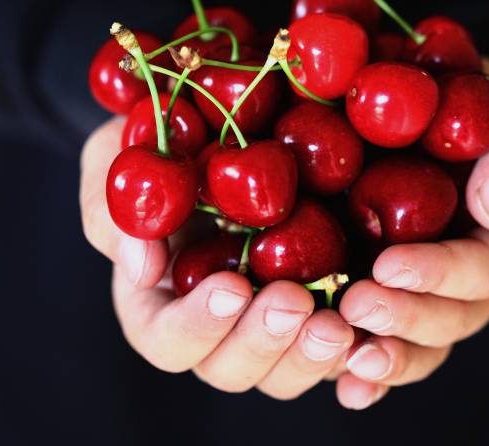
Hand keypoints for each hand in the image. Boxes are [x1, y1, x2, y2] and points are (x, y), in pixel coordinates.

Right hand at [80, 117, 355, 399]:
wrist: (221, 119)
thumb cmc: (157, 140)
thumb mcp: (115, 157)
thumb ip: (111, 209)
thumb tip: (143, 268)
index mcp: (158, 301)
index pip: (168, 341)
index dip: (197, 327)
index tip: (230, 287)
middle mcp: (217, 324)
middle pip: (231, 368)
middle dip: (263, 342)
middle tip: (295, 301)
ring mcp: (271, 319)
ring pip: (287, 369)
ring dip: (312, 354)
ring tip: (340, 320)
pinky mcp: (321, 303)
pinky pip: (341, 348)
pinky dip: (360, 349)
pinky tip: (377, 329)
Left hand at [333, 59, 488, 408]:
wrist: (431, 109)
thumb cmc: (476, 100)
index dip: (443, 274)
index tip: (390, 265)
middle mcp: (480, 284)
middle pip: (454, 319)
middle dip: (407, 318)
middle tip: (356, 304)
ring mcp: (436, 298)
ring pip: (423, 345)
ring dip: (388, 356)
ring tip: (348, 357)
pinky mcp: (395, 300)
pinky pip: (388, 344)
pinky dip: (369, 371)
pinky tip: (345, 384)